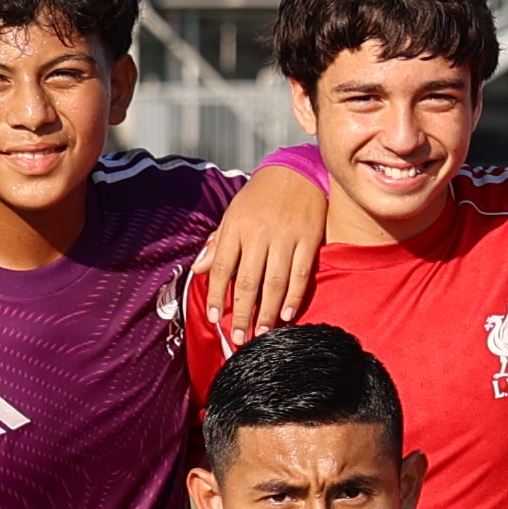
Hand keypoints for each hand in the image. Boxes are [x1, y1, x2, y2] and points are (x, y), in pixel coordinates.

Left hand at [192, 161, 330, 340]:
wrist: (297, 171)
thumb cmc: (260, 196)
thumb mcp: (234, 213)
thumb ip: (217, 243)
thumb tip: (197, 269)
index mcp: (236, 226)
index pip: (221, 267)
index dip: (216, 294)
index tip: (214, 317)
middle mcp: (259, 233)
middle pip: (248, 281)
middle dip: (242, 313)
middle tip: (239, 337)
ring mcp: (286, 236)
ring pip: (274, 282)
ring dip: (266, 312)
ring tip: (261, 334)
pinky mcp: (309, 239)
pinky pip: (301, 274)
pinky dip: (293, 297)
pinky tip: (286, 314)